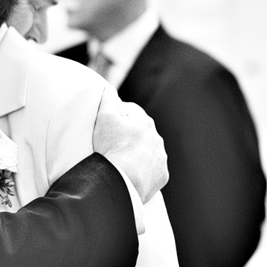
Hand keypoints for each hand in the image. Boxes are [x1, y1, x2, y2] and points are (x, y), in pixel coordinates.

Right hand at [93, 88, 167, 202]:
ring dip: (139, 153)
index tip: (109, 120)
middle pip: (142, 131)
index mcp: (144, 121)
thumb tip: (108, 88)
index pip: (132, 111)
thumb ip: (107, 100)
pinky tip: (132, 175)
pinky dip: (144, 171)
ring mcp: (160, 157)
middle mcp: (156, 137)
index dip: (119, 113)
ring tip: (122, 161)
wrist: (125, 178)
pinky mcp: (161, 175)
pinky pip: (153, 170)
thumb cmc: (113, 147)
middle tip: (113, 143)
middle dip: (130, 134)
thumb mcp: (104, 118)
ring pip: (149, 151)